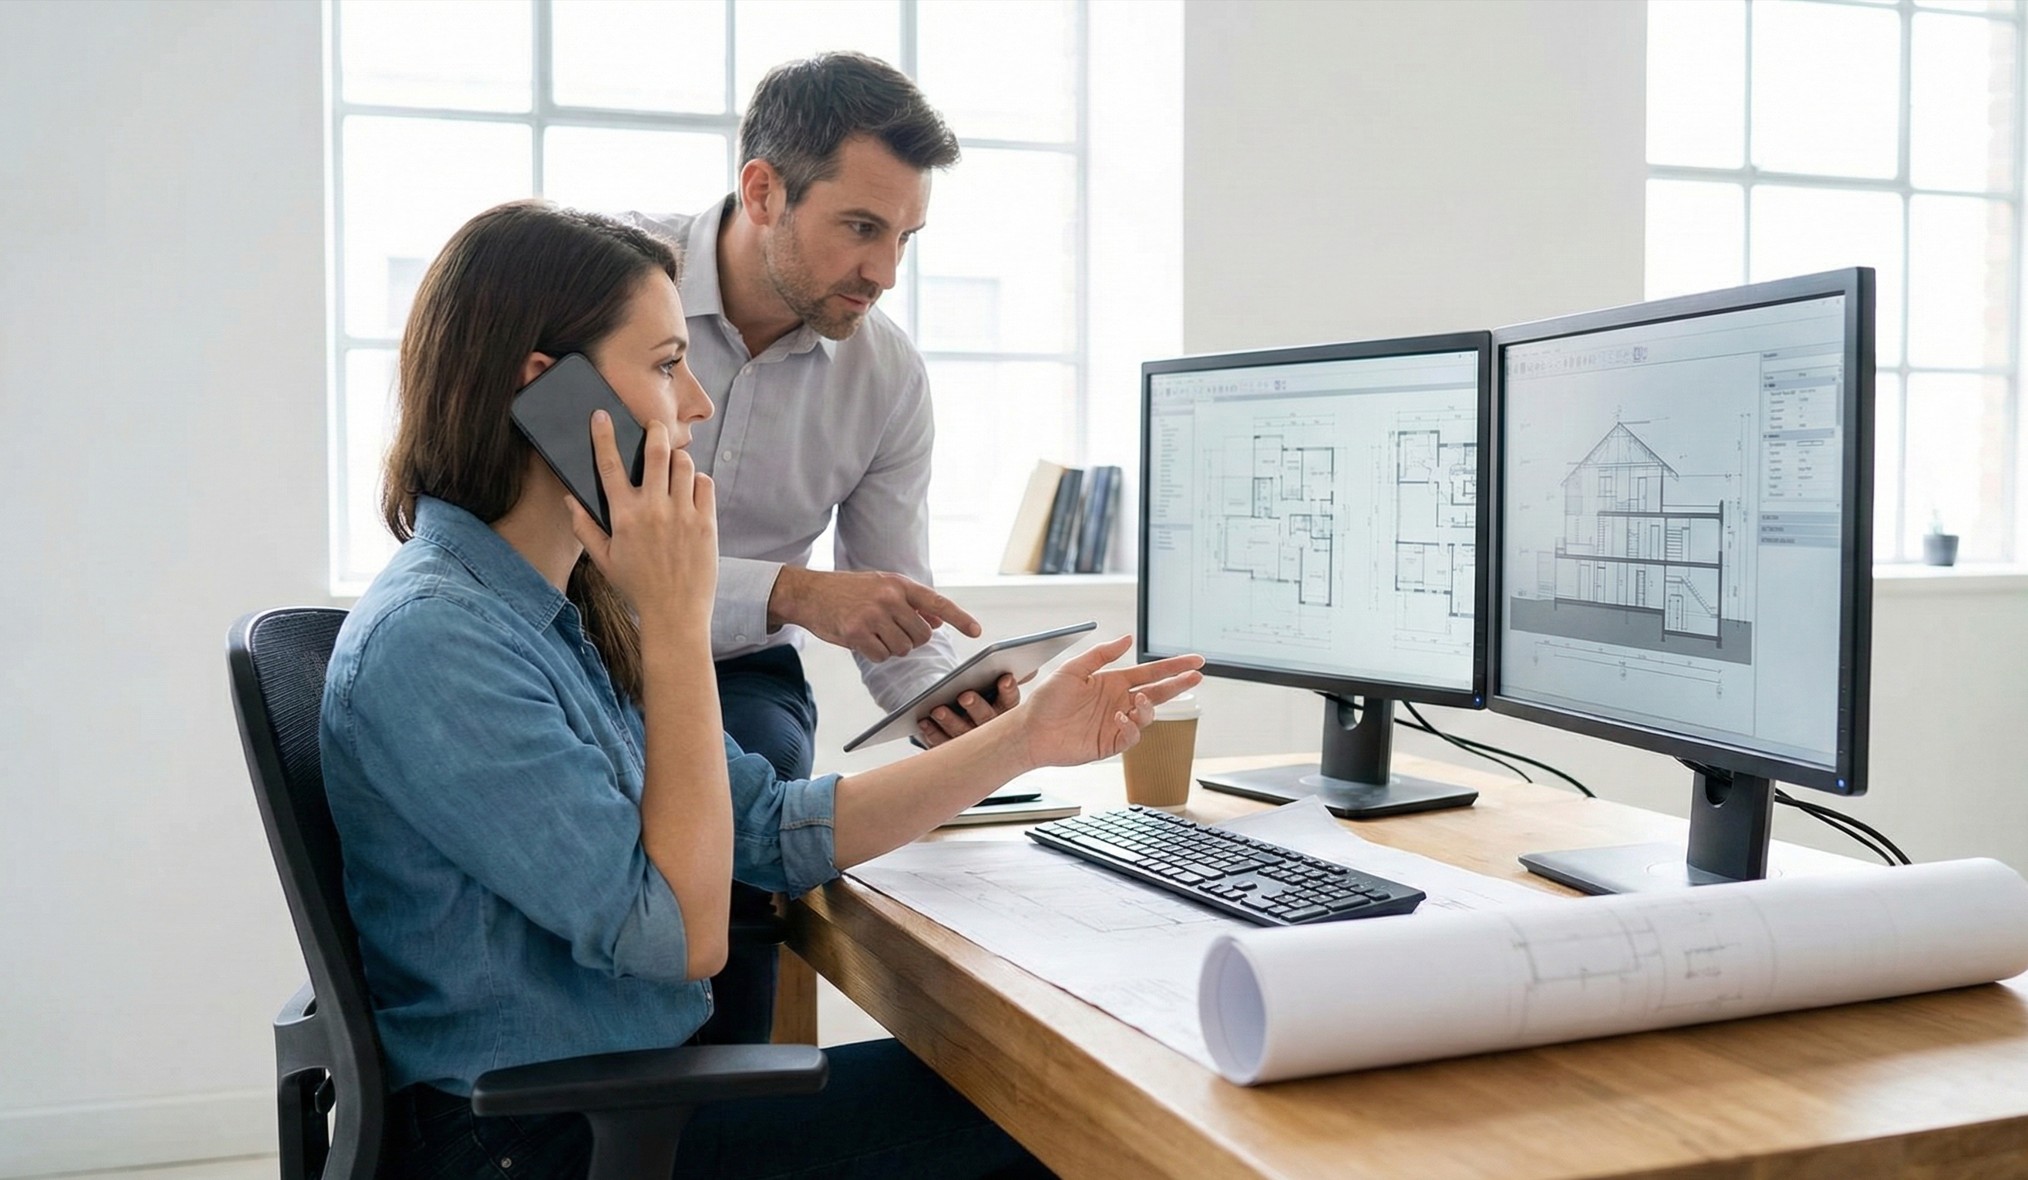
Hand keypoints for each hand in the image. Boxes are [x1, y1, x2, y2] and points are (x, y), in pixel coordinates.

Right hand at [567, 411, 715, 627]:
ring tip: (673, 465)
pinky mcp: (706, 523)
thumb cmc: (636, 586)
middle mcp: (654, 510)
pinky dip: (697, 480)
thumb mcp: (603, 560)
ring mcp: (683, 515)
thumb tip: (570, 500)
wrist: (675, 613)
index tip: (601, 415)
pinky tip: (691, 489)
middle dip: (654, 431)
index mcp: (624, 517)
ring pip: (683, 464)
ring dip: (677, 458)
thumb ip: (584, 527)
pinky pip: (705, 483)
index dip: (603, 436)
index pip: (609, 465)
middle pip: (655, 452)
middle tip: (654, 426)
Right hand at [769, 567, 980, 661]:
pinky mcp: (857, 633)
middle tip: (890, 631)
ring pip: (902, 649)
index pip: (937, 601)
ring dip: (891, 648)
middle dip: (910, 640)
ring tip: (872, 632)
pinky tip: (861, 639)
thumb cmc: (848, 591)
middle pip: (921, 635)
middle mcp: (889, 598)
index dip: (959, 618)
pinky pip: (882, 656)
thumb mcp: (882, 586)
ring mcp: (873, 615)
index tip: (976, 631)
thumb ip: (911, 602)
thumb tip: (938, 620)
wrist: (808, 593)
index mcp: (898, 584)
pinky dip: (875, 653)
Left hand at [916, 673, 1022, 747]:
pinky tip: (924, 722)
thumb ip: (1009, 677)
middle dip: (976, 707)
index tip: (1005, 677)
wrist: (965, 722)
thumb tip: (1032, 666)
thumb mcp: (997, 686)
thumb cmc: (983, 698)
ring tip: (938, 709)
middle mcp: (993, 729)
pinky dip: (933, 733)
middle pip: (987, 719)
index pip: (1012, 700)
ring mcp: (973, 742)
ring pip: (963, 734)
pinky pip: (943, 744)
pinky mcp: (953, 750)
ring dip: (951, 722)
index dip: (1008, 689)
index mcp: (1008, 710)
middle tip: (965, 696)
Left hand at [1015, 636, 1203, 766]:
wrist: (1031, 731)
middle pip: (1157, 692)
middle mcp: (1119, 701)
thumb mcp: (1073, 669)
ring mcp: (1116, 723)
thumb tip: (1128, 638)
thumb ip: (1101, 654)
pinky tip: (1121, 717)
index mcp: (1113, 682)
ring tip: (1139, 700)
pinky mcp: (1110, 743)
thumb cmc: (1047, 699)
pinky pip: (1131, 735)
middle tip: (1196, 677)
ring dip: (1148, 707)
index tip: (1194, 662)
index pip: (1150, 673)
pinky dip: (1131, 726)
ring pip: (1147, 715)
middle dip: (1178, 684)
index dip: (1173, 667)